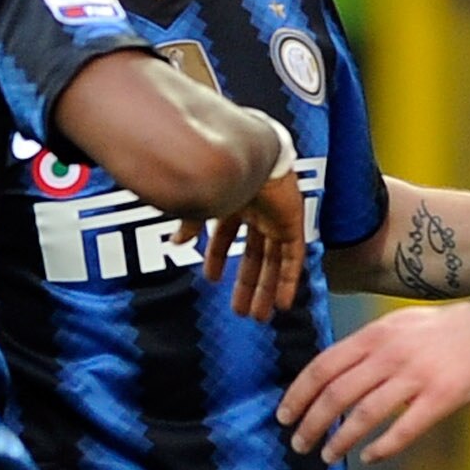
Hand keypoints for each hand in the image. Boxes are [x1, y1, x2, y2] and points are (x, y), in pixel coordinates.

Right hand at [197, 162, 306, 321]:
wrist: (250, 153)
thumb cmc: (222, 170)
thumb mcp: (201, 202)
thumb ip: (190, 223)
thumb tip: (176, 243)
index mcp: (233, 201)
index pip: (226, 236)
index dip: (218, 258)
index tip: (212, 280)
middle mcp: (257, 211)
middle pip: (253, 255)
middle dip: (246, 284)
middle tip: (241, 311)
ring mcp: (277, 217)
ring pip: (273, 261)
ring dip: (265, 289)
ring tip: (258, 316)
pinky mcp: (294, 223)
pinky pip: (293, 258)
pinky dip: (288, 281)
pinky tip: (282, 304)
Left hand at [277, 301, 469, 463]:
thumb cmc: (438, 331)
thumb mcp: (394, 325)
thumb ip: (363, 347)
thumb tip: (326, 375)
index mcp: (374, 336)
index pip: (323, 366)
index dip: (298, 394)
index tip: (284, 415)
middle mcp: (390, 355)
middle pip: (336, 394)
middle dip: (311, 423)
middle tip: (298, 444)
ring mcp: (416, 377)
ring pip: (364, 414)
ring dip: (340, 440)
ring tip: (326, 457)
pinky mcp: (440, 398)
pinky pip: (404, 429)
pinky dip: (382, 448)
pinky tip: (368, 457)